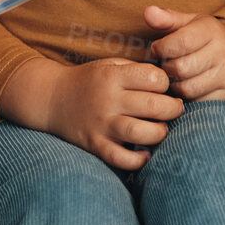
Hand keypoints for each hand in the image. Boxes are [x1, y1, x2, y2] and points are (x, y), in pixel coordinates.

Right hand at [0, 55, 183, 170]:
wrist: (51, 99)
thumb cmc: (89, 82)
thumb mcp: (107, 65)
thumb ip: (135, 69)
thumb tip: (170, 82)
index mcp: (111, 75)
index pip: (154, 78)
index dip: (165, 83)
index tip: (161, 88)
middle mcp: (107, 99)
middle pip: (155, 106)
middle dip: (173, 109)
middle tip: (172, 109)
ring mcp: (100, 123)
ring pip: (141, 133)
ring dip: (160, 133)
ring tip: (160, 129)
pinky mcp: (95, 144)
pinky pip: (122, 159)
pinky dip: (139, 160)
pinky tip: (145, 153)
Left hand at [145, 6, 224, 100]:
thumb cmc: (203, 36)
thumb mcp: (187, 22)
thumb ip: (166, 18)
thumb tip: (148, 12)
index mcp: (211, 30)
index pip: (180, 42)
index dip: (161, 48)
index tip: (157, 49)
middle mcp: (224, 52)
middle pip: (181, 68)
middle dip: (166, 67)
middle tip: (165, 64)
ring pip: (188, 88)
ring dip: (174, 84)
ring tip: (174, 75)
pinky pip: (199, 102)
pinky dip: (187, 97)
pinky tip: (186, 85)